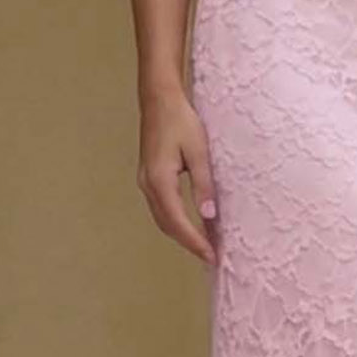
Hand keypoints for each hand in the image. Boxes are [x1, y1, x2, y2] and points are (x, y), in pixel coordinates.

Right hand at [137, 86, 217, 266]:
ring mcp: (145, 182)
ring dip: (181, 234)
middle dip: (188, 243)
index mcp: (159, 179)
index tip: (211, 256)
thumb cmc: (180, 120)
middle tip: (211, 257)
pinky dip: (175, 221)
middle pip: (167, 225)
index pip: (178, 221)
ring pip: (162, 219)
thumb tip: (208, 214)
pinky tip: (190, 225)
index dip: (195, 241)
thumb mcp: (199, 151)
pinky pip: (161, 208)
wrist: (159, 100)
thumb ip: (203, 184)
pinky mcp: (148, 178)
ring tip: (203, 246)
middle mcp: (147, 185)